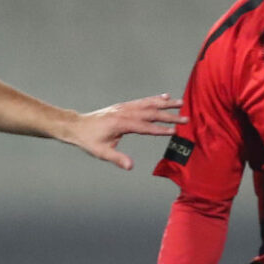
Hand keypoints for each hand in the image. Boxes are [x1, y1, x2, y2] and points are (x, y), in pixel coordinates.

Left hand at [62, 96, 184, 170]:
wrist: (77, 126)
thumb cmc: (89, 140)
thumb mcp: (101, 152)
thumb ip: (117, 158)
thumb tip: (130, 166)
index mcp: (120, 123)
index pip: (145, 127)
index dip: (160, 129)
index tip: (175, 131)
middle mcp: (124, 112)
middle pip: (150, 113)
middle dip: (169, 116)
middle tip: (185, 118)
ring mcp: (124, 107)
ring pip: (148, 104)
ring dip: (165, 104)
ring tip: (180, 103)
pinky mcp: (123, 106)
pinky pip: (142, 101)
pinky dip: (154, 99)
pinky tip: (164, 97)